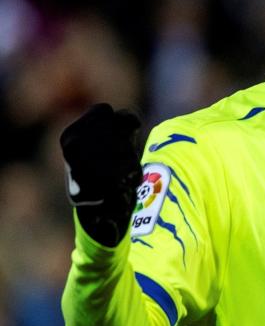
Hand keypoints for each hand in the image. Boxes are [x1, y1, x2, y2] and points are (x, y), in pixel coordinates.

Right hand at [59, 104, 143, 246]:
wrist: (100, 215)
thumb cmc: (108, 172)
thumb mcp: (111, 143)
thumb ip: (120, 124)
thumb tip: (131, 119)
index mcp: (69, 136)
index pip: (104, 110)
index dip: (118, 123)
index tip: (115, 140)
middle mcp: (72, 149)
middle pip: (119, 127)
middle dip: (126, 144)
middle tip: (116, 162)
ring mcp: (84, 166)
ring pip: (127, 149)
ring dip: (130, 162)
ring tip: (117, 175)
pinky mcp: (101, 184)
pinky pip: (132, 167)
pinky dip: (133, 175)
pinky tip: (121, 185)